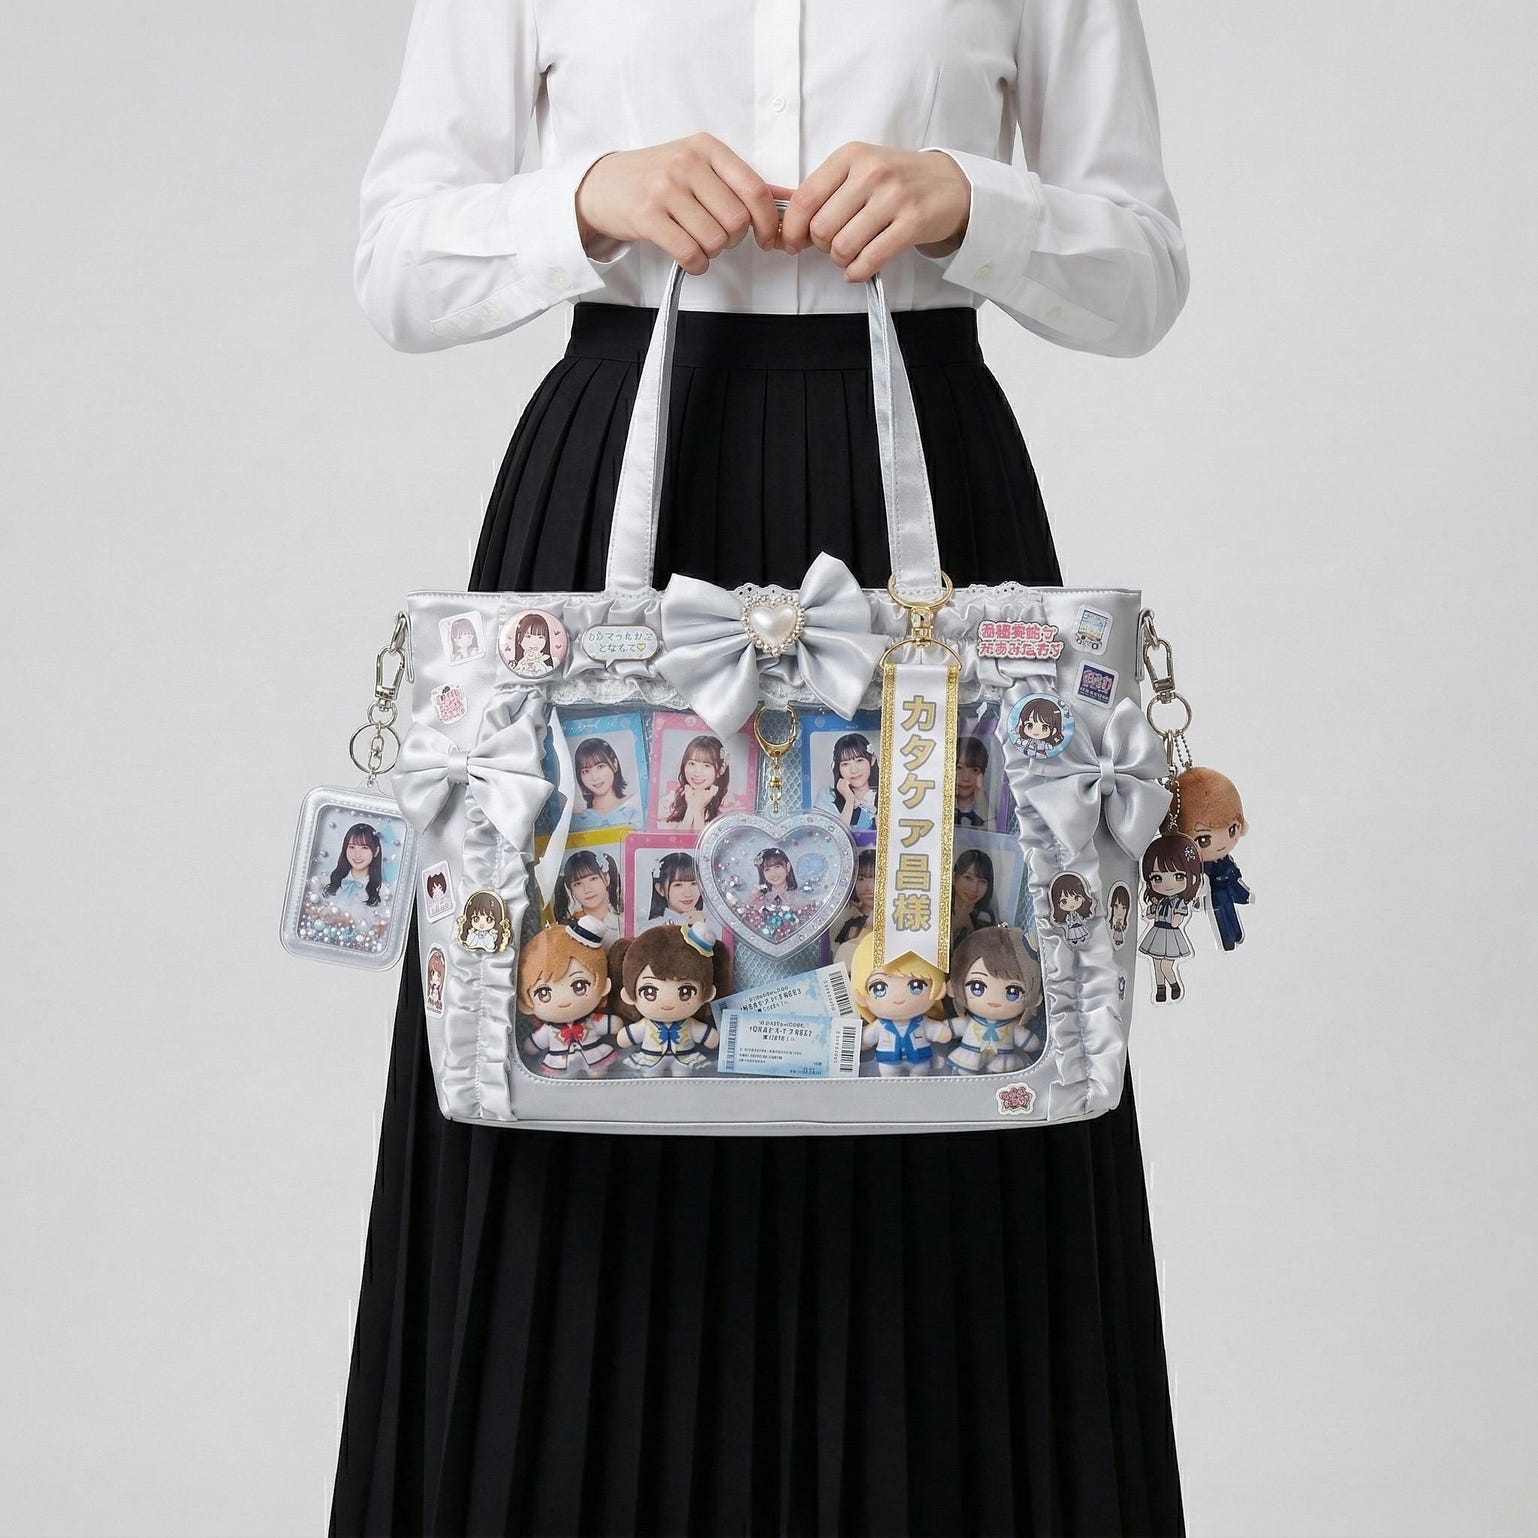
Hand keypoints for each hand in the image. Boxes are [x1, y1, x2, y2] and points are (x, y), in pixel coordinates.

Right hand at [575, 134, 783, 273]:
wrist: (603, 185)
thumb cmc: (657, 178)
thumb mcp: (700, 167)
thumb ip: (742, 183)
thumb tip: (789, 197)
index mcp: (707, 148)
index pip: (754, 190)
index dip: (768, 222)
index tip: (767, 238)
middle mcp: (687, 163)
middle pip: (737, 220)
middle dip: (735, 239)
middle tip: (720, 238)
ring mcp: (665, 188)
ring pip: (715, 239)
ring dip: (713, 252)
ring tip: (699, 242)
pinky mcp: (647, 216)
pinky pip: (690, 253)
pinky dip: (697, 264)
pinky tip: (691, 258)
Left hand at [775, 143, 970, 280]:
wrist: (949, 184)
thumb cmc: (896, 181)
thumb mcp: (859, 171)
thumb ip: (824, 193)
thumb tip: (787, 229)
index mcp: (851, 157)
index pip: (804, 198)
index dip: (791, 229)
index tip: (792, 243)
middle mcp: (871, 172)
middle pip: (821, 228)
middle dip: (821, 246)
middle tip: (834, 245)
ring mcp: (894, 197)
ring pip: (843, 246)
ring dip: (841, 260)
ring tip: (851, 254)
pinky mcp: (912, 223)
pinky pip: (869, 259)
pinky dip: (857, 272)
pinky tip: (859, 269)